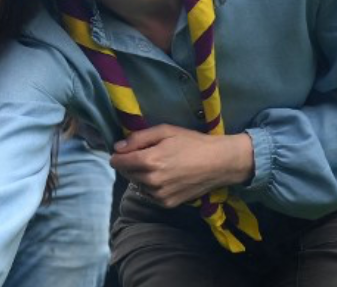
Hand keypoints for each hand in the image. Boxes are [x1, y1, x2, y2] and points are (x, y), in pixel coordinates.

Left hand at [110, 124, 253, 207]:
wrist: (219, 163)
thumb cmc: (192, 143)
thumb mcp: (164, 131)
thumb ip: (137, 138)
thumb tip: (117, 147)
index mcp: (148, 161)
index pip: (117, 162)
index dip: (119, 154)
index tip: (127, 149)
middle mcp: (151, 181)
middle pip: (125, 173)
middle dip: (130, 163)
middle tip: (147, 154)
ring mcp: (159, 195)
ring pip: (137, 184)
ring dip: (140, 175)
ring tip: (159, 165)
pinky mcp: (168, 204)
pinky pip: (149, 194)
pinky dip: (151, 185)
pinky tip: (165, 176)